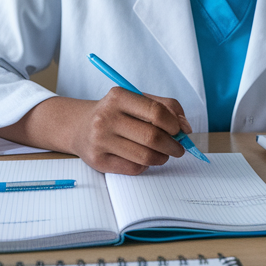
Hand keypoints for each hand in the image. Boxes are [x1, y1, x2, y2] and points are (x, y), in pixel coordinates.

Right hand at [64, 87, 188, 175]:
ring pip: (145, 156)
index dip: (174, 124)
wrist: (79, 126)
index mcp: (118, 97)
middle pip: (152, 137)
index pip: (156, 112)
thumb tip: (186, 127)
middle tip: (179, 148)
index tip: (180, 130)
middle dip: (173, 145)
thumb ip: (165, 107)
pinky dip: (146, 165)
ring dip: (162, 157)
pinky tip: (143, 158)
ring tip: (163, 154)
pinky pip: (134, 168)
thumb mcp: (137, 100)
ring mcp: (100, 140)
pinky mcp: (98, 161)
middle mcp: (106, 118)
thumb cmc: (115, 112)